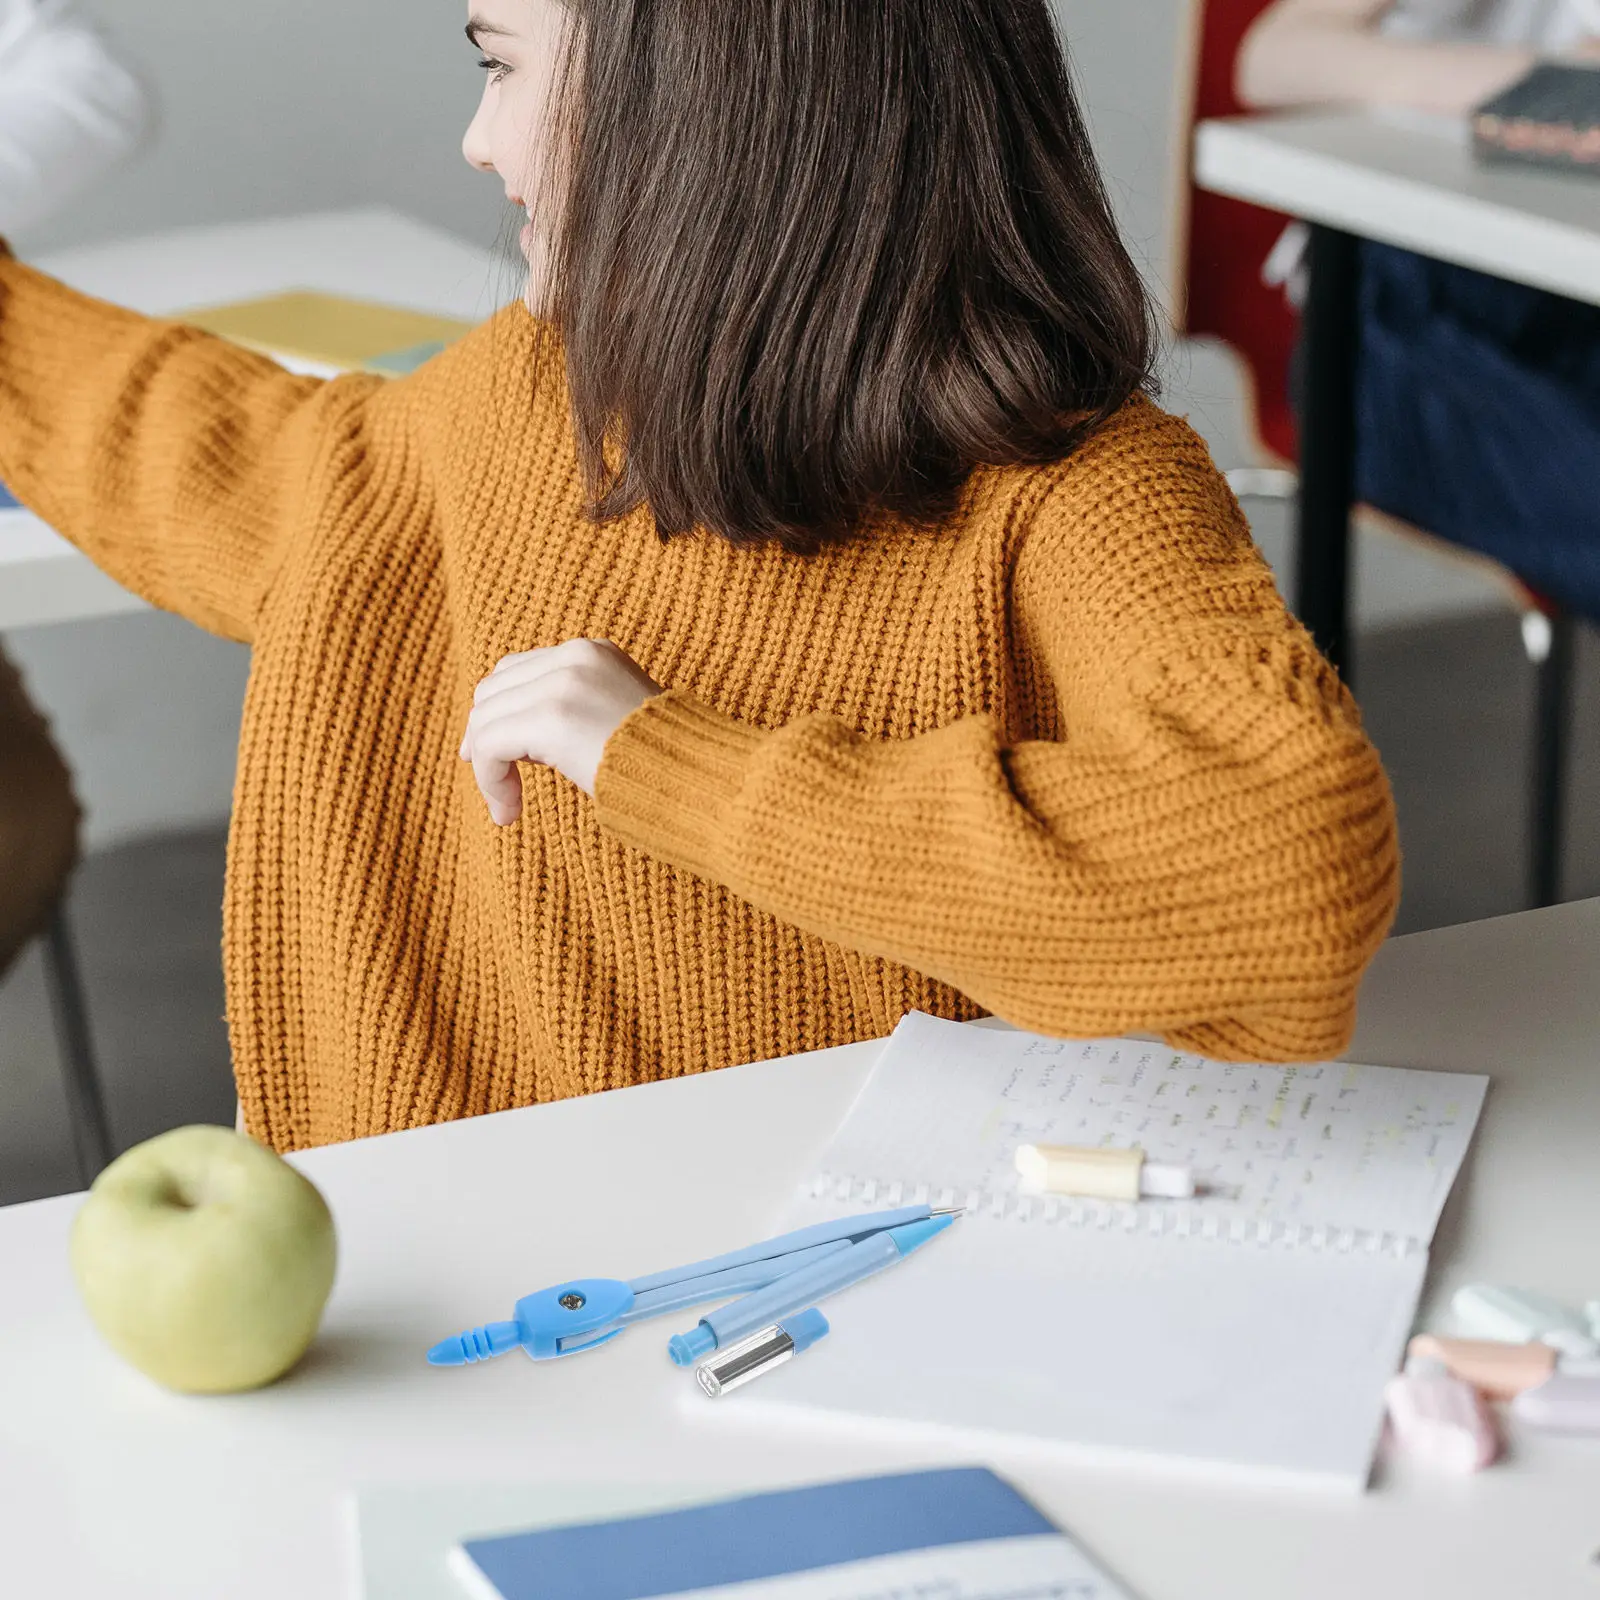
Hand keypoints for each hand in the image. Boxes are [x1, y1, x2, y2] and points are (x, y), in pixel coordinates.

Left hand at [460, 639, 660, 822]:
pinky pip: (490, 745)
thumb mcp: (618, 720)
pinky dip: (490, 781)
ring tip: (508, 809)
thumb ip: (576, 712)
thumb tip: (521, 739)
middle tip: (497, 786)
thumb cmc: (669, 766)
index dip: (496, 712)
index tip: (487, 755)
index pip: (516, 670)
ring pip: (485, 720)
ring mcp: (564, 683)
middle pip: (493, 690)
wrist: (704, 779)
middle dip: (484, 738)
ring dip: (488, 769)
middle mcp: (575, 656)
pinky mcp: (553, 717)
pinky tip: (508, 813)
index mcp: (593, 652)